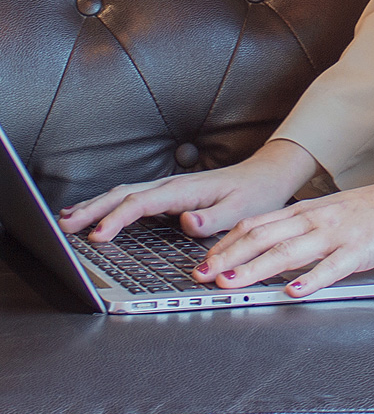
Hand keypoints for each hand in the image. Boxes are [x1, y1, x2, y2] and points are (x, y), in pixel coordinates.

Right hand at [56, 139, 321, 240]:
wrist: (266, 177)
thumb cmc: (255, 195)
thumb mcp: (241, 211)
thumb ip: (212, 218)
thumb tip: (185, 221)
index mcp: (184, 190)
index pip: (141, 203)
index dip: (117, 220)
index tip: (99, 236)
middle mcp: (171, 186)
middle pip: (122, 195)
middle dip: (92, 211)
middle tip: (65, 228)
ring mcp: (168, 189)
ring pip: (123, 195)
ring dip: (95, 207)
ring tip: (68, 220)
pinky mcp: (169, 195)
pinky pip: (132, 199)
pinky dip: (109, 206)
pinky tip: (96, 214)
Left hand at [191, 154, 373, 295]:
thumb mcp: (332, 213)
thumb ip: (304, 230)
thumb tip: (274, 248)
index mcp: (306, 212)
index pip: (255, 225)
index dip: (225, 244)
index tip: (202, 261)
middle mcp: (316, 220)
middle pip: (262, 237)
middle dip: (227, 258)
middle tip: (201, 276)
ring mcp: (338, 234)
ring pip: (288, 251)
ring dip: (256, 268)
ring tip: (232, 284)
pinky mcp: (362, 250)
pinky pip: (333, 266)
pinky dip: (311, 279)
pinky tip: (294, 291)